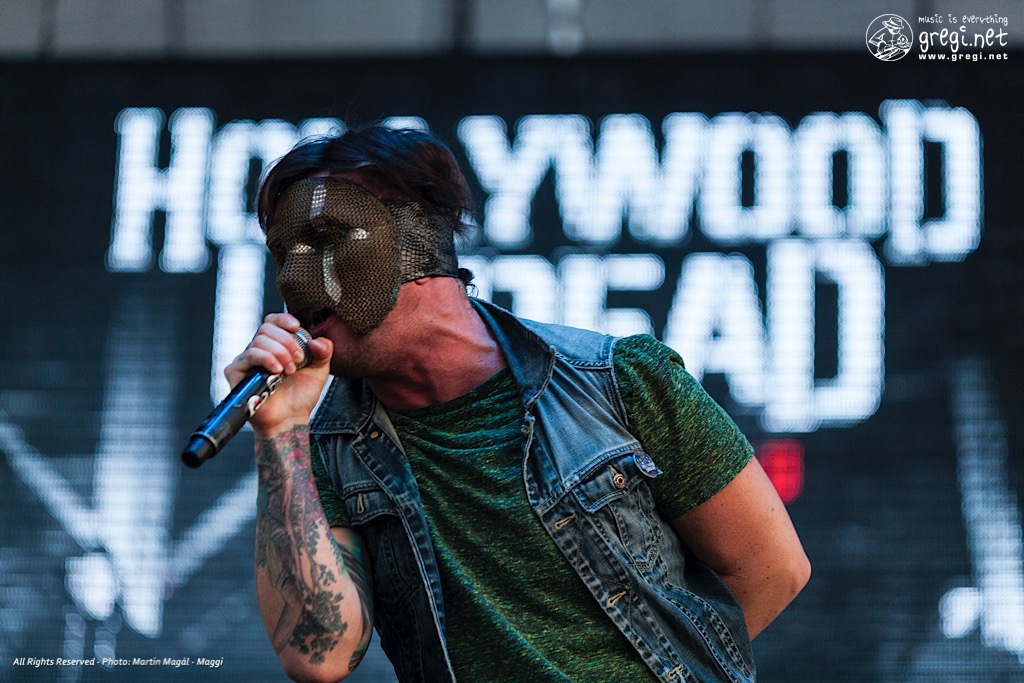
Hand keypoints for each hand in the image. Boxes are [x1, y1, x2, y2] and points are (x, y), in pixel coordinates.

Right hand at [224, 312, 333, 436]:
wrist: (290, 418)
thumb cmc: (301, 395)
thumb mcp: (319, 369)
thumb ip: (324, 351)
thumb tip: (317, 340)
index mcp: (276, 345)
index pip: (273, 321)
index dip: (283, 319)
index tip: (297, 327)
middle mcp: (259, 350)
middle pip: (266, 328)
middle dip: (287, 341)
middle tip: (298, 359)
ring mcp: (246, 360)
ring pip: (259, 340)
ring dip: (279, 352)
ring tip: (290, 370)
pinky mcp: (236, 372)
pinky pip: (248, 355)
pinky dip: (266, 359)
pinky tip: (277, 371)